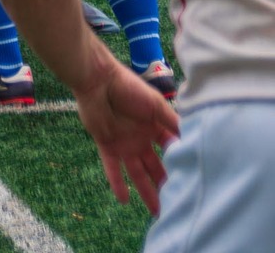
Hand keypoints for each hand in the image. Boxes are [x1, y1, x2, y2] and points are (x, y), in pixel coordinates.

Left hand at [75, 50, 177, 214]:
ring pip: (137, 173)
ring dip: (146, 191)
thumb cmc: (128, 88)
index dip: (180, 164)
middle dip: (165, 184)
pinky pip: (112, 169)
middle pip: (155, 166)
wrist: (98, 80)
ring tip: (158, 212)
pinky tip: (124, 201)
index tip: (193, 183)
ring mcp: (124, 143)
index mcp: (154, 126)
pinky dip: (117, 184)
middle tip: (177, 205)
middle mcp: (141, 138)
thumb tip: (194, 140)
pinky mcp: (106, 145)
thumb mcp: (155, 104)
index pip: (171, 150)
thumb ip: (172, 122)